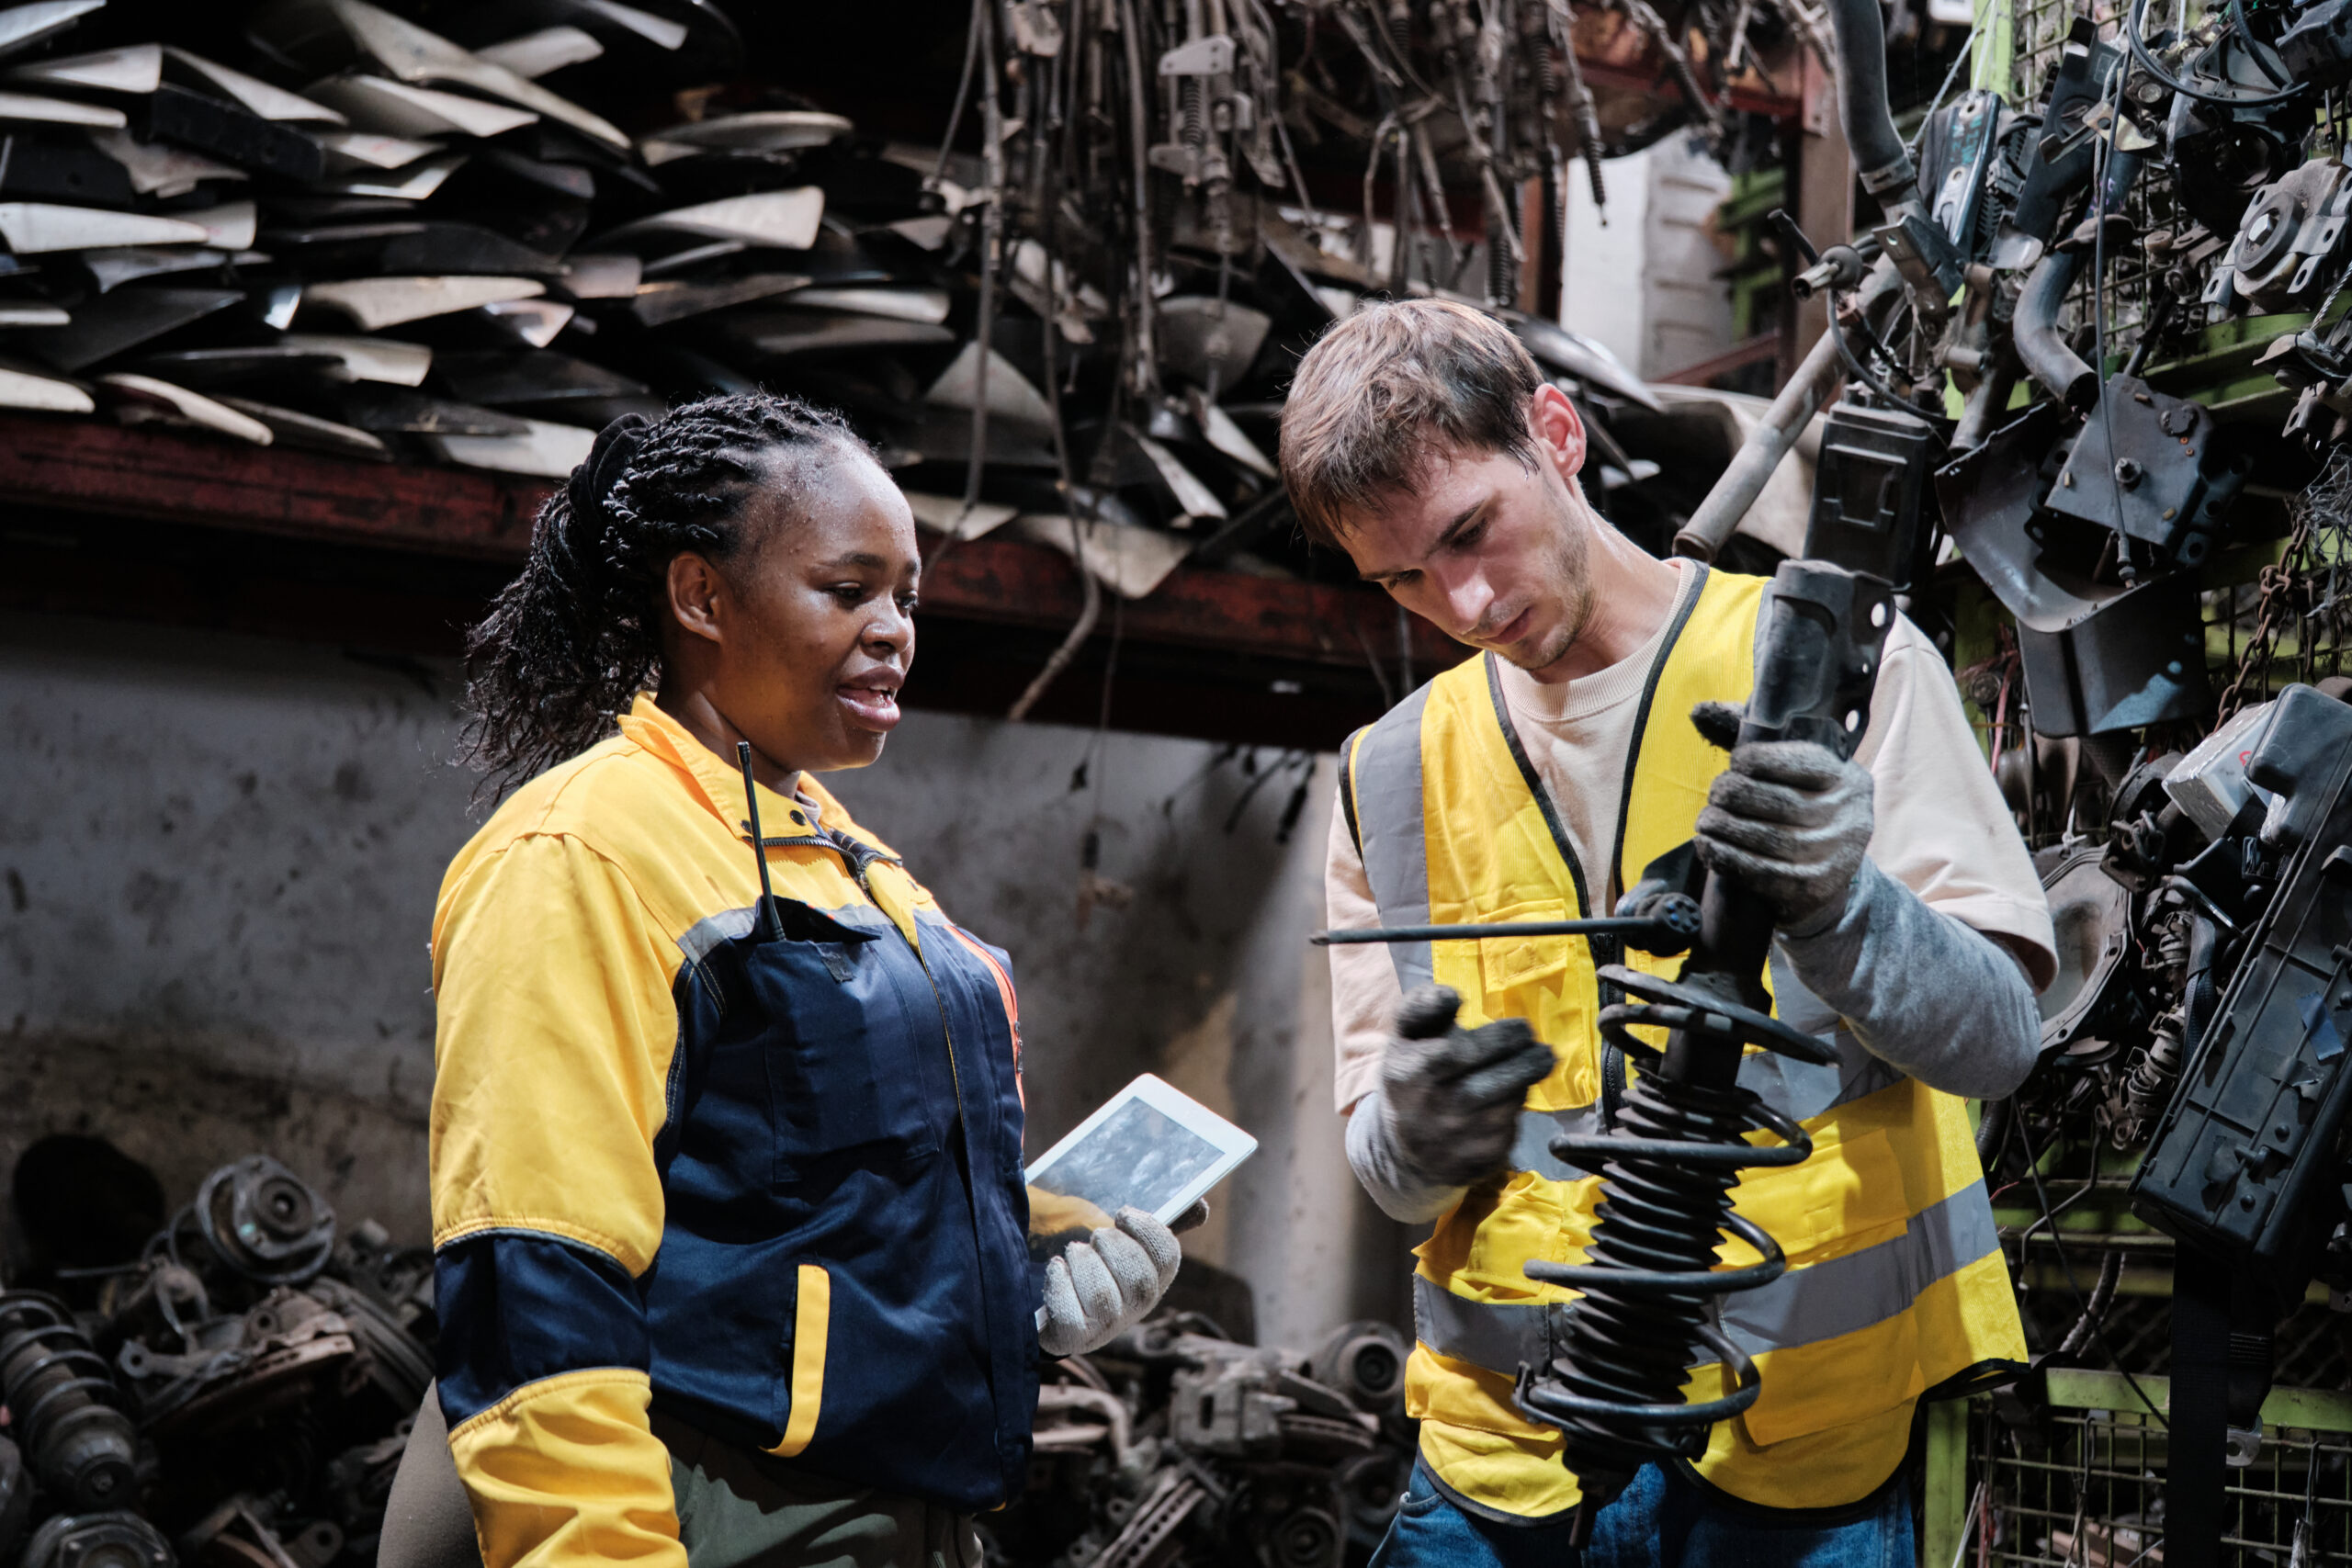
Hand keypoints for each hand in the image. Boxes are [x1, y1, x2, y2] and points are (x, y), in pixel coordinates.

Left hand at [1037, 1207, 1182, 1355]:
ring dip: (1083, 1263)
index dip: (1147, 1231)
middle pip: (1138, 1280)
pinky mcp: (1076, 1339)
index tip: (1123, 1214)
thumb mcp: (1125, 1242)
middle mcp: (1136, 1309)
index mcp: (1154, 1280)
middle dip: (1113, 1247)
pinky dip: (1060, 1284)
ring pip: (1101, 1297)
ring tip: (1073, 1252)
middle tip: (1096, 1235)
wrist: (1056, 1306)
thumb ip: (1157, 1226)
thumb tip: (1201, 1207)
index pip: (1167, 1258)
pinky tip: (1058, 1270)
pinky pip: (1070, 1316)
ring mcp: (1107, 1328)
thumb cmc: (1097, 1267)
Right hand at [1378, 985, 1554, 1189]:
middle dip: (1528, 1062)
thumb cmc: (1412, 1073)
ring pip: (1507, 1108)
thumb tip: (1453, 996)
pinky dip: (1514, 1114)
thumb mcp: (1405, 1035)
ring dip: (1523, 1085)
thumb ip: (1423, 1005)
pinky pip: (1508, 1135)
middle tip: (1543, 1050)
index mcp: (1410, 1073)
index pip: (1463, 1053)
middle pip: (1495, 1084)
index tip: (1523, 1027)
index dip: (1501, 1038)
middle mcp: (1431, 1111)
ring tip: (1527, 1069)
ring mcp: (1453, 1143)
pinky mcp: (1474, 1165)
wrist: (1401, 1146)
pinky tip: (1507, 1101)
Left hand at [1690, 700, 1874, 932]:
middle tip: (1715, 794)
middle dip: (1734, 794)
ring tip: (1705, 820)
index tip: (1736, 762)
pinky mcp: (1814, 887)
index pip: (1802, 761)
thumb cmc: (1798, 806)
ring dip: (1724, 826)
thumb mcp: (1788, 768)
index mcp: (1846, 777)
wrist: (1825, 876)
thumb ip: (1748, 733)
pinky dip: (1727, 857)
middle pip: (1779, 800)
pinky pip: (1763, 872)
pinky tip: (1707, 846)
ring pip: (1767, 837)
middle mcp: (1849, 815)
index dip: (1759, 759)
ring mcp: (1834, 854)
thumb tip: (1700, 711)